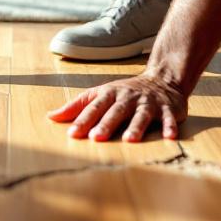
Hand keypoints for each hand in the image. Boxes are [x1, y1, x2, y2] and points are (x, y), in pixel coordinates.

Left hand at [47, 74, 187, 141]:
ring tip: (129, 140)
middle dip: (106, 124)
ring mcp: (148, 103)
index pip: (94, 107)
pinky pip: (169, 118)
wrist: (162, 79)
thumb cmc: (124, 93)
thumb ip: (77, 106)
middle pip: (116, 111)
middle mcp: (128, 98)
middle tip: (97, 138)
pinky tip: (170, 137)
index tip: (73, 133)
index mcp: (110, 94)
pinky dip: (169, 127)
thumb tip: (51, 117)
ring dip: (136, 127)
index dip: (84, 119)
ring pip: (141, 115)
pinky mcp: (168, 109)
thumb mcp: (100, 94)